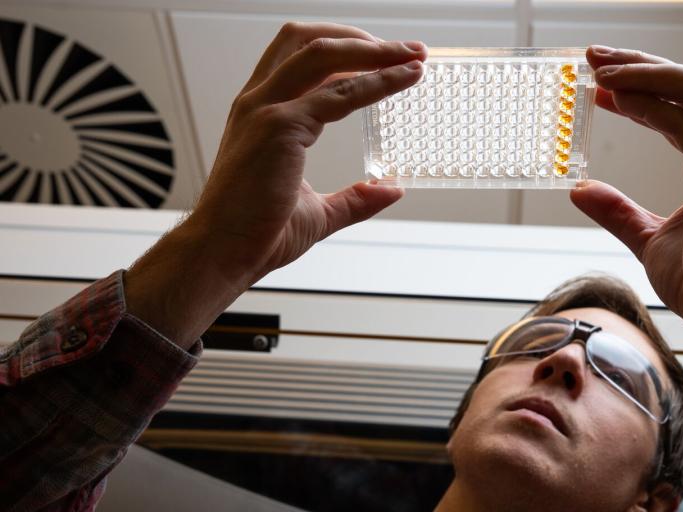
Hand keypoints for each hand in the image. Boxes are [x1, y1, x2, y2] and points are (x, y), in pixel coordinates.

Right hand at [124, 23, 424, 348]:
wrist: (222, 254)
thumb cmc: (256, 234)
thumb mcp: (315, 211)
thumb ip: (353, 198)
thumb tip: (391, 190)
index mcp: (261, 114)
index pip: (303, 60)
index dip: (349, 52)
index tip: (389, 58)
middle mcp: (259, 102)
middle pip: (309, 40)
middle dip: (363, 38)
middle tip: (408, 49)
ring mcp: (266, 110)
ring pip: (323, 53)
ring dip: (373, 50)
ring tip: (412, 55)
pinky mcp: (279, 127)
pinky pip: (338, 94)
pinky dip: (376, 82)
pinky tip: (403, 80)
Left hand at [571, 47, 682, 341]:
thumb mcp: (649, 237)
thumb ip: (618, 211)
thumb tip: (580, 189)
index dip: (646, 83)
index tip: (602, 81)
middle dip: (643, 62)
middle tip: (594, 56)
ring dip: (644, 72)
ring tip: (599, 68)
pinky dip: (649, 105)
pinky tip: (615, 98)